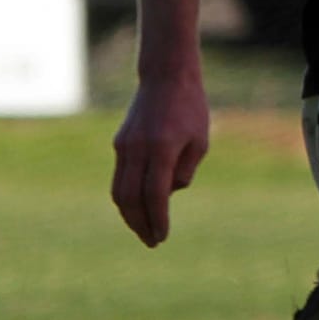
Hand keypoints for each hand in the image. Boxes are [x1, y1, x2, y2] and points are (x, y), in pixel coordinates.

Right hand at [110, 72, 210, 246]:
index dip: (157, 220)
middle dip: (140, 224)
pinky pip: (120, 178)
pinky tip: (139, 208)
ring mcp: (124, 146)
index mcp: (161, 148)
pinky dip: (127, 197)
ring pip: (119, 190)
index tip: (162, 237)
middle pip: (130, 198)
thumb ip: (183, 172)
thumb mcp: (199, 142)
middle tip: (151, 242)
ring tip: (143, 230)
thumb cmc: (190, 109)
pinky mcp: (120, 144)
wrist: (166, 77)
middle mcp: (137, 149)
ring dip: (129, 214)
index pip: (154, 195)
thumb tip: (166, 196)